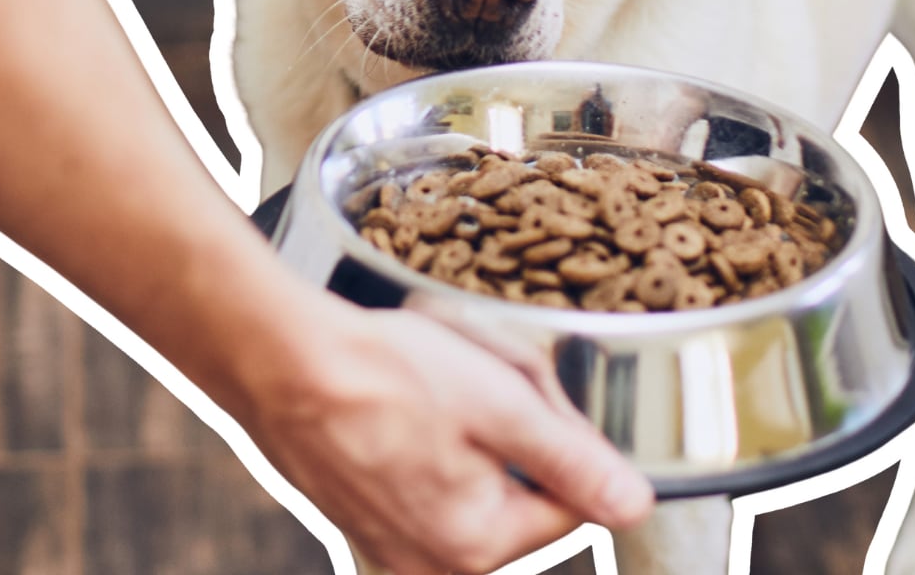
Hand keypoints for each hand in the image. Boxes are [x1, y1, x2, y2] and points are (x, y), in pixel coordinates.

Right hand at [235, 296, 654, 574]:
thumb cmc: (383, 374)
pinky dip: (427, 440)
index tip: (527, 394)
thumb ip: (575, 461)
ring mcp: (391, 545)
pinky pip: (425, 481)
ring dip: (471, 432)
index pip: (570, 502)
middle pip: (520, 494)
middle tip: (474, 380)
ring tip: (432, 387)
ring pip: (474, 482)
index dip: (562, 437)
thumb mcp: (502, 403)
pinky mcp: (363, 518)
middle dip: (513, 433)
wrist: (279, 359)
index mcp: (475, 546)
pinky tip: (404, 403)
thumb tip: (635, 505)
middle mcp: (431, 563)